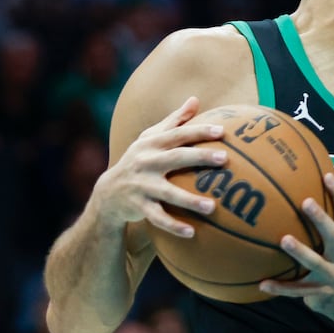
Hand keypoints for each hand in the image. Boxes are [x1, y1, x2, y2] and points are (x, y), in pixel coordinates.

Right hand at [91, 97, 227, 238]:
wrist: (109, 193)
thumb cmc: (140, 161)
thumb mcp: (151, 139)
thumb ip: (174, 121)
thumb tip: (195, 99)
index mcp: (152, 145)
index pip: (178, 135)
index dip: (198, 131)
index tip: (221, 131)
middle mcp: (146, 163)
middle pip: (175, 158)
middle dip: (199, 157)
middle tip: (224, 159)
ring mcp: (142, 186)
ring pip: (168, 193)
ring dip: (190, 201)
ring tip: (213, 207)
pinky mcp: (139, 207)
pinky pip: (158, 218)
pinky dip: (173, 226)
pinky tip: (192, 233)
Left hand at [259, 171, 333, 320]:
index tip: (328, 175)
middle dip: (322, 220)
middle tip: (306, 202)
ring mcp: (332, 275)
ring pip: (316, 263)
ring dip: (300, 252)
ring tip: (283, 240)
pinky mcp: (320, 293)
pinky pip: (297, 290)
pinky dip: (280, 288)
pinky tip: (262, 284)